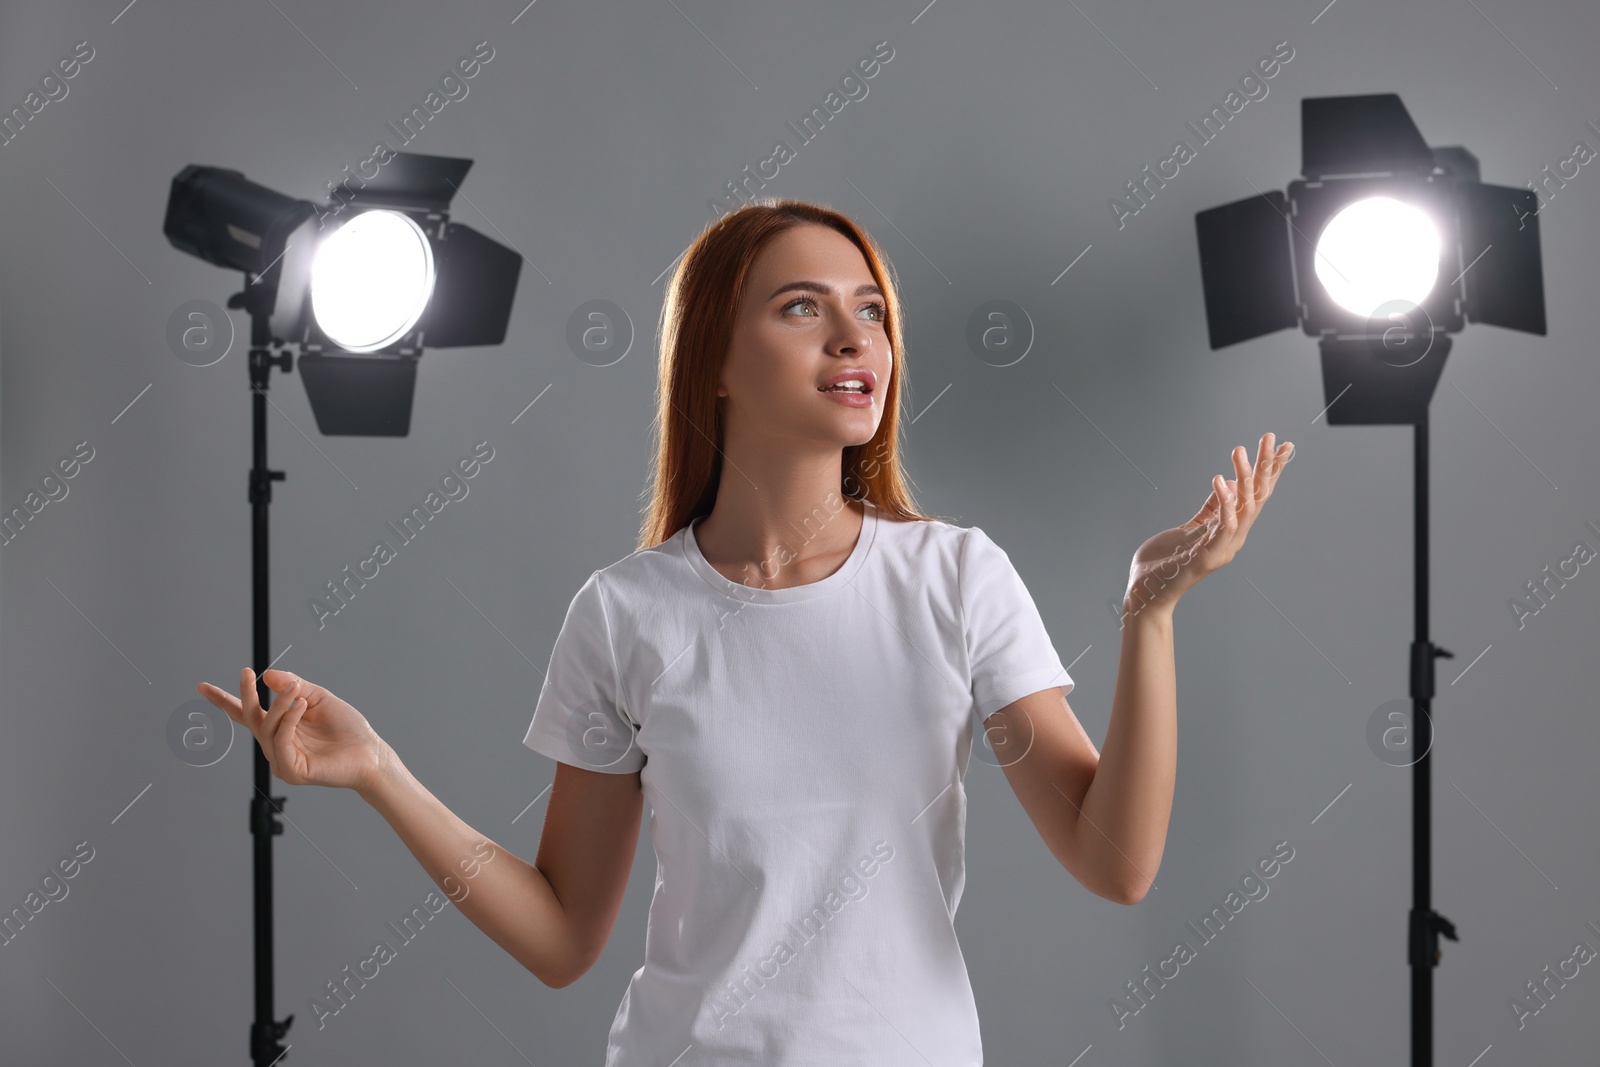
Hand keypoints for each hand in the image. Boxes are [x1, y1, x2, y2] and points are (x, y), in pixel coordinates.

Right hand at [195, 668, 388, 791]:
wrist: (370, 752)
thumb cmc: (347, 728)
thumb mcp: (319, 698)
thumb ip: (294, 687)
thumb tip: (268, 675)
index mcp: (281, 728)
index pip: (247, 714)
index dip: (224, 701)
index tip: (202, 687)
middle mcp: (276, 745)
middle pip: (251, 718)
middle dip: (245, 695)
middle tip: (247, 673)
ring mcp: (281, 760)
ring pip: (267, 727)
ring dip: (279, 704)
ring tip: (297, 690)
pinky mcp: (291, 771)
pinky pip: (280, 740)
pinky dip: (288, 720)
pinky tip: (302, 707)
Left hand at [1122, 432, 1293, 618]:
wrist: (1146, 592)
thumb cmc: (1165, 561)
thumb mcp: (1190, 527)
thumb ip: (1210, 508)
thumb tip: (1224, 482)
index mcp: (1230, 530)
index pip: (1255, 495)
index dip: (1270, 471)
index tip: (1283, 446)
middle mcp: (1232, 539)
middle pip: (1256, 498)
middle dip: (1265, 467)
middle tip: (1271, 438)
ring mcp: (1222, 549)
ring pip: (1243, 508)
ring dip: (1243, 478)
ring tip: (1240, 450)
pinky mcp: (1207, 557)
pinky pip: (1222, 526)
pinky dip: (1224, 503)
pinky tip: (1219, 480)